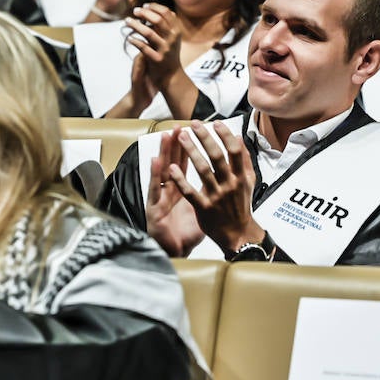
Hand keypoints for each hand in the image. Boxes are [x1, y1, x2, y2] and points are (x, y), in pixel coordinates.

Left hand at [125, 3, 184, 89]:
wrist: (171, 75)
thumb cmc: (169, 53)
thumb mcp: (172, 37)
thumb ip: (165, 24)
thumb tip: (154, 7)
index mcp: (177, 31)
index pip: (166, 13)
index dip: (154, 6)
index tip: (144, 5)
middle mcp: (172, 39)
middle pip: (157, 20)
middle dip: (144, 13)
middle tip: (135, 11)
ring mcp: (165, 49)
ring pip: (148, 33)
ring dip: (135, 25)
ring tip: (126, 21)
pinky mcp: (156, 59)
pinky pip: (143, 47)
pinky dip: (134, 41)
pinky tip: (129, 38)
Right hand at [145, 129, 204, 256]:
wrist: (175, 253)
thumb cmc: (185, 232)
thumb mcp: (199, 210)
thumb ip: (206, 194)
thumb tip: (224, 180)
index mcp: (181, 190)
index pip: (185, 164)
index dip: (190, 147)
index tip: (194, 131)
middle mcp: (170, 191)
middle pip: (172, 162)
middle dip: (176, 144)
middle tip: (178, 126)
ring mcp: (161, 198)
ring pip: (162, 170)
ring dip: (164, 152)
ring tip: (165, 136)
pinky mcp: (154, 208)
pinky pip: (155, 190)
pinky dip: (156, 175)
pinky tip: (156, 162)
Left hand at [168, 122, 264, 252]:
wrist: (239, 234)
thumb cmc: (241, 206)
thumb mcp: (248, 181)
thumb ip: (244, 159)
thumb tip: (240, 137)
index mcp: (240, 176)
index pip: (234, 150)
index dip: (224, 135)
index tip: (215, 123)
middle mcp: (229, 184)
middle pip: (216, 156)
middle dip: (204, 138)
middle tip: (193, 124)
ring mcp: (216, 196)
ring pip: (202, 170)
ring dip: (191, 151)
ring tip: (181, 137)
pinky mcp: (204, 208)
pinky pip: (190, 192)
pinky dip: (181, 180)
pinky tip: (172, 168)